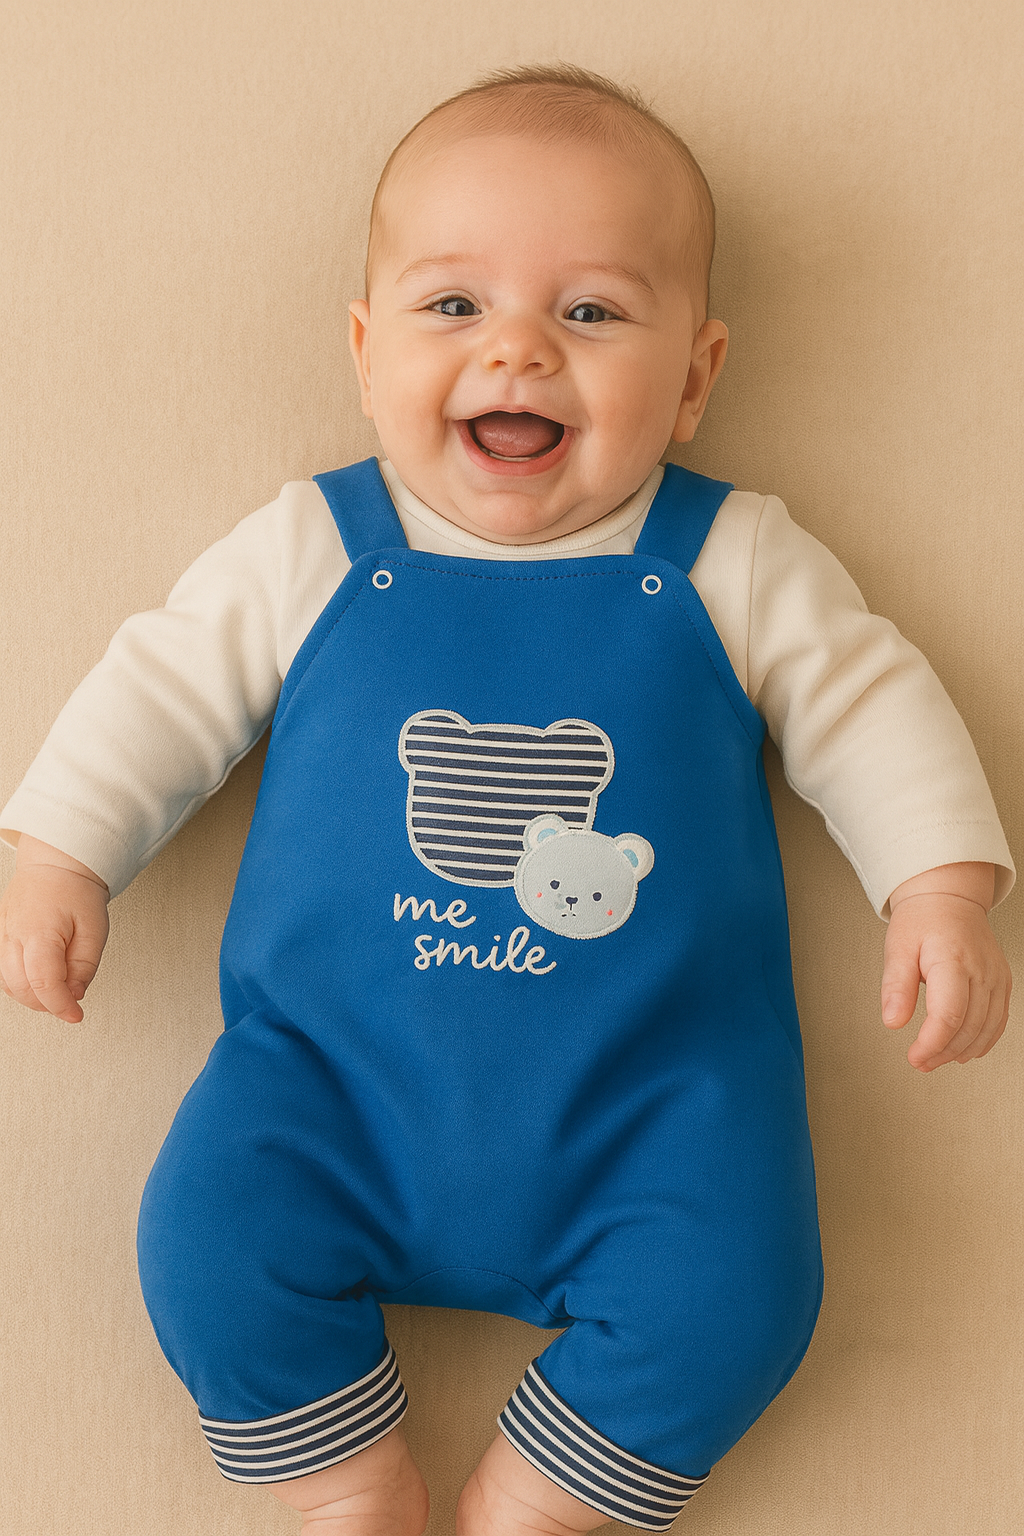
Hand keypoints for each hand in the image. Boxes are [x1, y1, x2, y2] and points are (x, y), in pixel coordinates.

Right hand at [0, 837, 109, 1023]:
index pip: (43, 982)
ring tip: (58, 989)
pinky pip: (2, 973)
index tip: (75, 1014)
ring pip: (7, 984)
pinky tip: (39, 982)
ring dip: (32, 997)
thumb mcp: (95, 929)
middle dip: (47, 1003)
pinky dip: (20, 985)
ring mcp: (2, 936)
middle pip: (21, 988)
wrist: (56, 866)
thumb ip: (84, 966)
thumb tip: (74, 995)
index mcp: (39, 931)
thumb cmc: (75, 891)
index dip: (60, 1005)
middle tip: (71, 1001)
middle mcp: (13, 935)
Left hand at [881, 863, 1010, 1070]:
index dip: (931, 1044)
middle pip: (968, 1027)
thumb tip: (892, 1021)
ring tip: (937, 1059)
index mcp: (952, 960)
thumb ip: (895, 987)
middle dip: (943, 1052)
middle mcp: (980, 971)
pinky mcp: (1001, 983)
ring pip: (986, 1029)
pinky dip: (982, 1041)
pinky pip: (999, 1021)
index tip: (914, 1057)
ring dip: (961, 1051)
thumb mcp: (897, 948)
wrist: (949, 899)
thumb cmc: (922, 920)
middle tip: (920, 1061)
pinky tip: (964, 1050)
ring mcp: (995, 977)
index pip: (948, 1015)